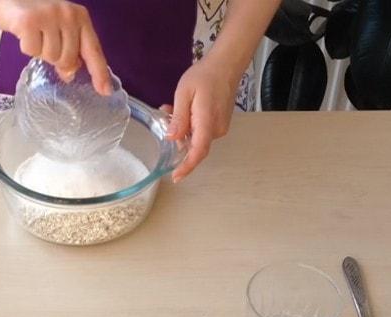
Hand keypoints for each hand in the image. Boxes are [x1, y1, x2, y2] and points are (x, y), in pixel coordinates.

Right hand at [0, 0, 110, 94]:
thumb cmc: (34, 15)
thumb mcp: (57, 30)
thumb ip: (68, 49)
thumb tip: (69, 74)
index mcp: (80, 17)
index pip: (93, 49)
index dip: (99, 72)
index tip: (105, 91)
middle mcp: (68, 14)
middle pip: (68, 60)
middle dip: (55, 59)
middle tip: (44, 41)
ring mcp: (49, 16)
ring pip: (50, 57)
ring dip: (40, 52)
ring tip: (34, 35)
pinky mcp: (30, 22)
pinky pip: (32, 51)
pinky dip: (26, 47)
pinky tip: (24, 34)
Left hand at [166, 55, 240, 182]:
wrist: (226, 65)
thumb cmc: (204, 76)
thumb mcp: (184, 93)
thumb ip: (179, 117)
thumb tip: (172, 138)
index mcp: (207, 122)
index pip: (198, 151)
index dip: (187, 166)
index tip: (175, 177)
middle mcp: (216, 129)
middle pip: (194, 145)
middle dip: (177, 137)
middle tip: (165, 115)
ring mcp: (220, 127)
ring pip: (196, 137)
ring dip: (182, 128)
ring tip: (171, 108)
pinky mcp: (219, 123)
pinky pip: (201, 131)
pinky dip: (189, 124)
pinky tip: (182, 109)